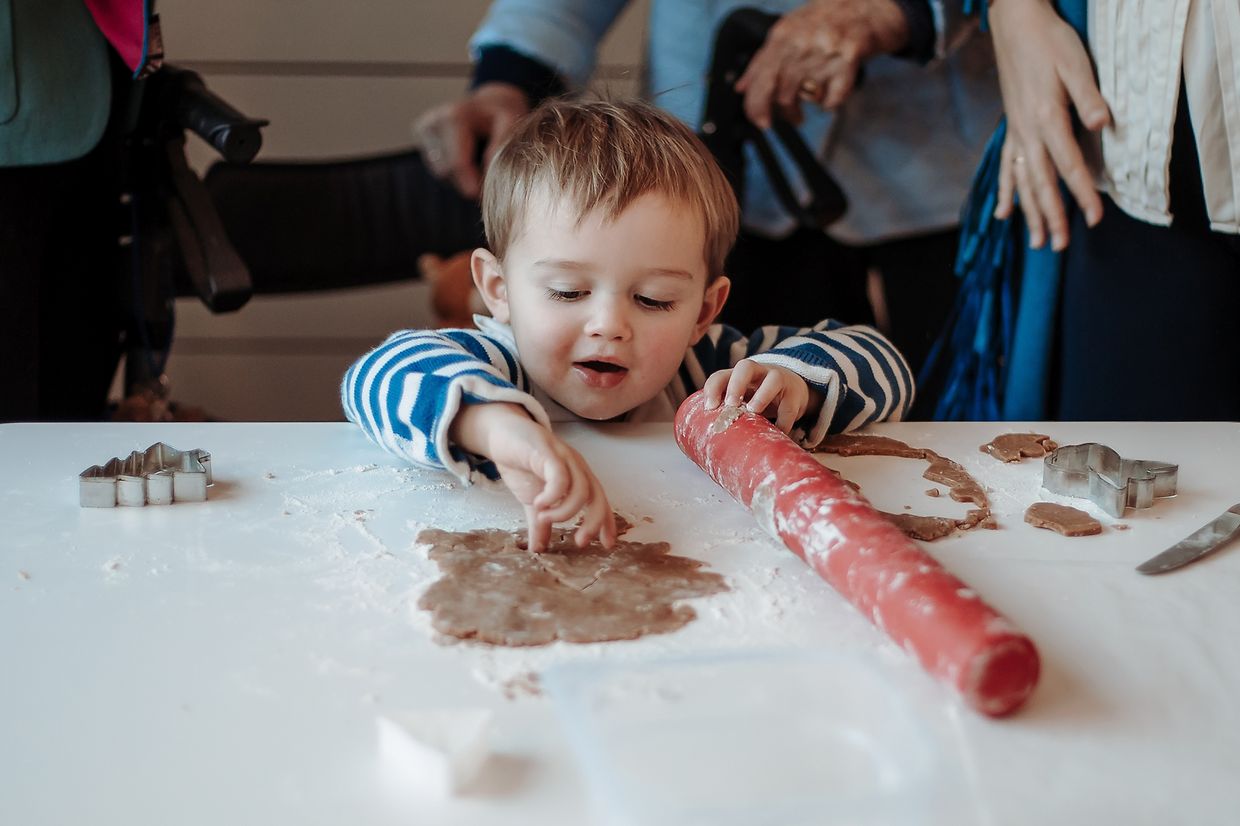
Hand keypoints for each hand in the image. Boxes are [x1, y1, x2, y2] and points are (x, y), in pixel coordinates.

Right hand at [412, 82, 530, 198]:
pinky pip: (438, 168)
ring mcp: (424, 130)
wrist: (488, 103)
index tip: (479, 197)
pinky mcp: (422, 138)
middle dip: (468, 180)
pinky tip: (466, 156)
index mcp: (454, 117)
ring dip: (461, 176)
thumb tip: (488, 174)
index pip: (457, 162)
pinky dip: (454, 170)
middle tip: (488, 179)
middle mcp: (433, 122)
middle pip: (446, 171)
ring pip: (440, 173)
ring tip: (478, 159)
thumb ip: (501, 146)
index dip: (469, 183)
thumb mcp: (510, 124)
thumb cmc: (502, 115)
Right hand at [451, 403, 616, 551]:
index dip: (606, 523)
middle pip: (598, 497)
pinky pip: (561, 476)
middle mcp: (577, 467)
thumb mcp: (533, 499)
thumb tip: (539, 549)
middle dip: (593, 522)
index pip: (600, 501)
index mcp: (578, 478)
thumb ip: (539, 523)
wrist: (501, 433)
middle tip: (579, 541)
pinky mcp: (548, 451)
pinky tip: (539, 503)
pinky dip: (553, 495)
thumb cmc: (522, 463)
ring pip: (582, 489)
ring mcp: (564, 458)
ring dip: (565, 512)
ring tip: (544, 517)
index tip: (606, 545)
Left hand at [702, 360, 816, 434]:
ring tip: (753, 412)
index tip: (710, 407)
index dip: (713, 389)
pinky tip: (776, 433)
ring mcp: (779, 380)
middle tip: (731, 404)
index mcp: (738, 376)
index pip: (721, 375)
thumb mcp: (743, 400)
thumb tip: (709, 439)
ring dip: (762, 396)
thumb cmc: (757, 397)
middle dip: (736, 384)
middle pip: (746, 367)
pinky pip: (789, 407)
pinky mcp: (794, 395)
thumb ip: (729, 411)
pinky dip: (783, 422)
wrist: (792, 389)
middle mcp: (758, 372)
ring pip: (773, 380)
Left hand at [734, 0, 908, 128]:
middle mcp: (801, 42)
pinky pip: (833, 97)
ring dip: (808, 105)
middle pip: (781, 92)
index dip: (756, 107)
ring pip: (806, 96)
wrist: (870, 3)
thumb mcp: (790, 31)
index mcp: (783, 35)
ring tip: (814, 97)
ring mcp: (825, 50)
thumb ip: (763, 59)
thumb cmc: (828, 19)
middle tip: (791, 118)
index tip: (761, 121)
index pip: (760, 79)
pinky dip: (832, 102)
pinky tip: (833, 90)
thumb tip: (742, 87)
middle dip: (783, 113)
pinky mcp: (849, 58)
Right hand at [989, 0, 1110, 249]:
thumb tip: (1101, 125)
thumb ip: (1087, 97)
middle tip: (1057, 247)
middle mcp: (1027, 132)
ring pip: (1021, 182)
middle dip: (1050, 217)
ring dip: (1029, 214)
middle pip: (1040, 183)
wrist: (1015, 25)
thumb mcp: (1075, 64)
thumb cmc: (1049, 41)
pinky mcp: (1012, 129)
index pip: (1068, 165)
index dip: (1082, 194)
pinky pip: (1006, 167)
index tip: (1094, 219)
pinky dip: (1005, 192)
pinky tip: (1004, 214)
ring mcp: (1016, 132)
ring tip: (1036, 242)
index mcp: (1046, 118)